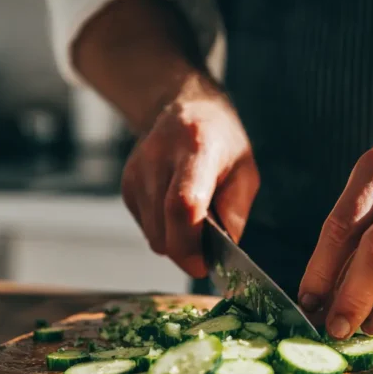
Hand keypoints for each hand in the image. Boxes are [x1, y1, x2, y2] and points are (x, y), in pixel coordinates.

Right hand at [121, 80, 259, 277]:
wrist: (185, 108)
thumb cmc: (222, 143)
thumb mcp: (246, 172)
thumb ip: (235, 213)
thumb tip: (219, 253)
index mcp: (196, 148)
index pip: (183, 205)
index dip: (190, 245)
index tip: (203, 265)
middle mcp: (158, 158)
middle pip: (163, 230)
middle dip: (186, 251)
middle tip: (206, 247)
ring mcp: (136, 171)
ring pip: (152, 236)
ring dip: (175, 240)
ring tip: (193, 217)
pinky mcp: (126, 183)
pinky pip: (145, 228)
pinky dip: (163, 229)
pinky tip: (174, 208)